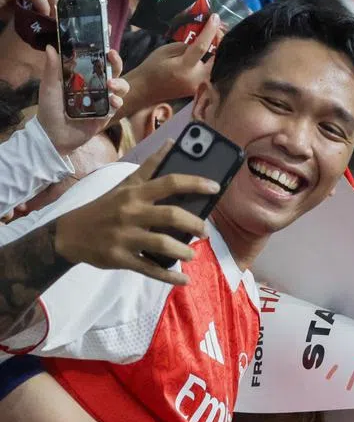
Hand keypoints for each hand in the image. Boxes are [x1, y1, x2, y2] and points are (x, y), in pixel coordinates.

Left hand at [37, 46, 128, 154]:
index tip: (106, 31)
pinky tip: (112, 102)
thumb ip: (52, 68)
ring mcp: (103, 99)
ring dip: (119, 83)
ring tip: (110, 85)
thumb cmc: (49, 109)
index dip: (103, 46)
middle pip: (113, 70)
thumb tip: (50, 46)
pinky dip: (117, 101)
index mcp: (82, 76)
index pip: (96, 58)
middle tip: (111, 56)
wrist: (53, 136)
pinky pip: (117, 104)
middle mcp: (95, 85)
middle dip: (116, 61)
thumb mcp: (49, 87)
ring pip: (121, 86)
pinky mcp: (107, 114)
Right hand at [53, 145, 219, 285]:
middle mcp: (130, 213)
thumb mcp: (125, 184)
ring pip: (162, 244)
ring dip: (184, 250)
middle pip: (170, 216)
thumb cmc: (105, 206)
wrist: (69, 234)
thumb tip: (171, 143)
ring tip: (192, 253)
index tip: (216, 187)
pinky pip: (150, 268)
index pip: (169, 182)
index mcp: (134, 193)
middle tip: (205, 231)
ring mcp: (125, 237)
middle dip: (194, 224)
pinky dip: (169, 276)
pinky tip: (184, 278)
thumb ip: (150, 166)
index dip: (195, 183)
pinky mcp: (120, 258)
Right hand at [123, 13, 219, 113]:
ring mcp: (200, 86)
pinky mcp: (201, 89)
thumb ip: (185, 45)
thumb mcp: (165, 51)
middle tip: (218, 27)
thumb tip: (201, 37)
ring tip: (215, 35)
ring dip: (217, 49)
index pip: (202, 47)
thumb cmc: (152, 68)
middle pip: (216, 57)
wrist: (146, 90)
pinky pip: (211, 71)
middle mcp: (196, 79)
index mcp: (184, 67)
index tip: (216, 18)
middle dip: (219, 41)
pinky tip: (211, 49)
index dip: (210, 31)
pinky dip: (212, 59)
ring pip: (216, 64)